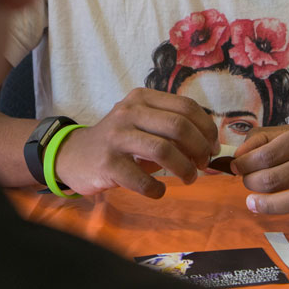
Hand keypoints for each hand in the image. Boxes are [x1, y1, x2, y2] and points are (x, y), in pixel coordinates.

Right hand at [52, 88, 217, 198]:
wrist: (76, 155)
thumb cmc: (119, 140)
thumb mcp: (142, 123)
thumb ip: (172, 129)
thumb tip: (211, 146)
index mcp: (142, 98)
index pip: (186, 106)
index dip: (207, 128)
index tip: (212, 146)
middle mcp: (128, 112)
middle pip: (178, 126)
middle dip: (199, 148)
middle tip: (202, 164)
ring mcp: (116, 137)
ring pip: (164, 150)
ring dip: (184, 169)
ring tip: (188, 178)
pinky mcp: (107, 163)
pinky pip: (143, 179)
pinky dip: (157, 189)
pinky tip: (158, 190)